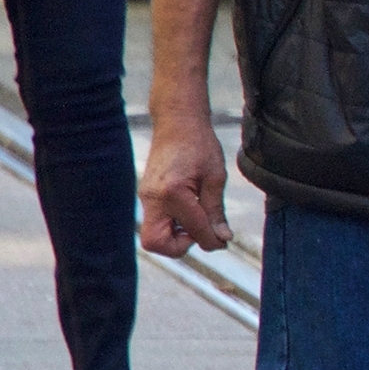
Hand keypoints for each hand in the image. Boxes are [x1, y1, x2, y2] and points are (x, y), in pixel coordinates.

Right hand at [142, 109, 229, 255]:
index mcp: (173, 192)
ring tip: (199, 218)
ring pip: (153, 236)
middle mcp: (153, 198)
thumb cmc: (200, 145)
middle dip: (181, 246)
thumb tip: (222, 239)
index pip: (193, 230)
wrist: (177, 123)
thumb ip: (216, 211)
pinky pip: (156, 223)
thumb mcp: (216, 178)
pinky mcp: (146, 197)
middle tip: (202, 231)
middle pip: (156, 243)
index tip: (223, 240)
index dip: (211, 240)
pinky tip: (190, 212)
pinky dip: (173, 226)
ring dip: (177, 237)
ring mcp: (146, 198)